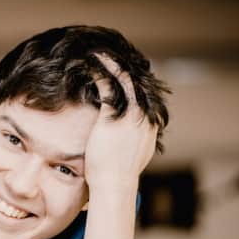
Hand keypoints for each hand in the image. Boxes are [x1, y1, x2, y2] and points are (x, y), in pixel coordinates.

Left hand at [83, 54, 156, 193]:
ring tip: (99, 53)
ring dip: (111, 64)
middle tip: (110, 56)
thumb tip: (126, 145)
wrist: (114, 185)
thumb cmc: (115, 177)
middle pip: (136, 82)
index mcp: (149, 125)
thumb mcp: (129, 158)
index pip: (143, 95)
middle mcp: (143, 116)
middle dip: (123, 68)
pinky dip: (98, 71)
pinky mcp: (113, 114)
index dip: (132, 82)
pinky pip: (106, 84)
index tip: (121, 73)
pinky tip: (89, 62)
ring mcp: (130, 114)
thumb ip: (131, 145)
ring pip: (123, 78)